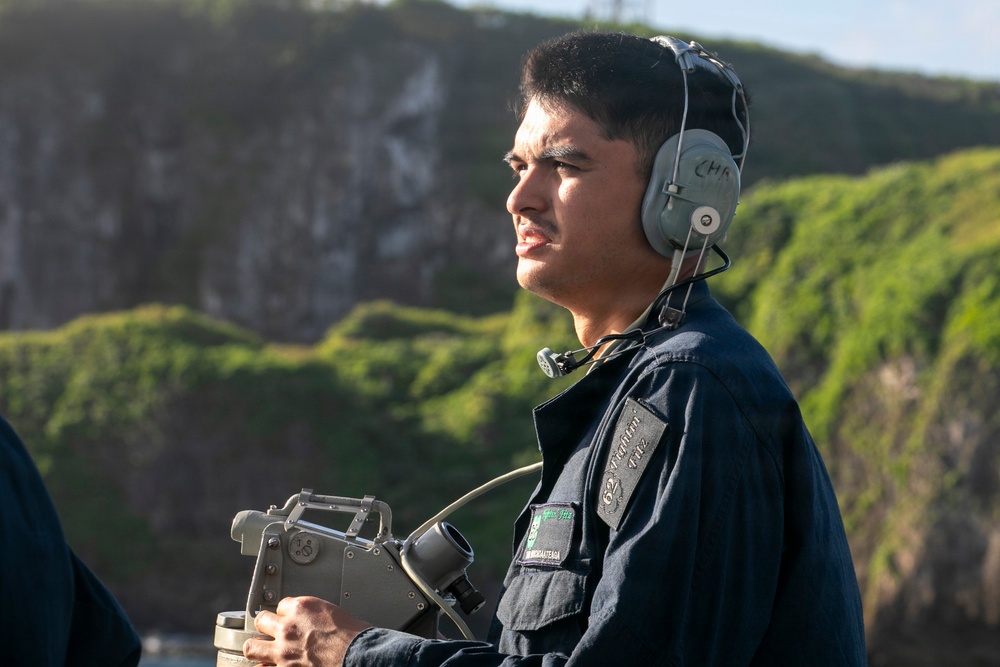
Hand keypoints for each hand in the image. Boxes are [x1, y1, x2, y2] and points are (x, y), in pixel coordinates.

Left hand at [243, 596, 371, 666]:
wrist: (358, 655)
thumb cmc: (354, 636)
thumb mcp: (333, 613)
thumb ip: (314, 615)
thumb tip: (309, 621)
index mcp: (301, 608)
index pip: (282, 605)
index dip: (287, 613)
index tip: (291, 618)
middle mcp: (288, 627)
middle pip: (262, 620)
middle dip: (266, 625)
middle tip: (272, 631)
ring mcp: (283, 650)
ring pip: (252, 646)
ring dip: (257, 646)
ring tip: (262, 648)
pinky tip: (267, 666)